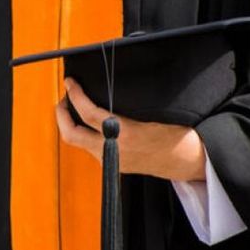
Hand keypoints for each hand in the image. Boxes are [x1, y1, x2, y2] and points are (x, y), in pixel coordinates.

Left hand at [55, 78, 206, 181]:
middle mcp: (114, 151)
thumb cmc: (177, 134)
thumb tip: (105, 88)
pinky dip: (83, 132)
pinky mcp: (113, 166)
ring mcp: (112, 160)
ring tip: (73, 106)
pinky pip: (89, 147)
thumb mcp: (155, 113)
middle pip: (71, 134)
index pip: (88, 114)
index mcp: (125, 135)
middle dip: (61, 114)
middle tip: (64, 97)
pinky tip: (87, 122)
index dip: (75, 96)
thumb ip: (127, 107)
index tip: (70, 83)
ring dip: (71, 123)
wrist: (188, 161)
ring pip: (77, 142)